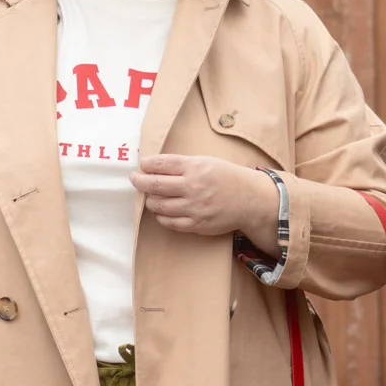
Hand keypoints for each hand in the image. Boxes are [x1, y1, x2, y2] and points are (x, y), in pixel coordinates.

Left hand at [130, 154, 279, 249]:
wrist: (250, 199)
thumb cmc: (226, 177)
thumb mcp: (206, 161)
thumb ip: (182, 164)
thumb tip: (153, 166)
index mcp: (195, 167)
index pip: (161, 164)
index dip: (146, 165)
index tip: (141, 166)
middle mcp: (193, 186)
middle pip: (155, 185)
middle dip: (139, 181)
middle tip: (135, 179)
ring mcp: (195, 207)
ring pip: (159, 206)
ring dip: (150, 201)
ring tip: (151, 196)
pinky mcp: (197, 224)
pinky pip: (170, 222)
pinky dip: (161, 217)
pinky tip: (162, 212)